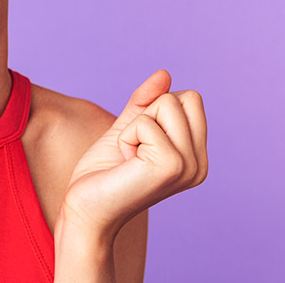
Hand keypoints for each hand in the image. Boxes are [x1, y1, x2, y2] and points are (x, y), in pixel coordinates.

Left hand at [57, 70, 207, 237]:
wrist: (84, 210)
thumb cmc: (103, 174)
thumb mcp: (127, 129)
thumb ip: (145, 102)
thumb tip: (164, 73)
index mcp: (196, 156)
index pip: (190, 99)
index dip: (154, 110)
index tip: (138, 142)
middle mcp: (199, 164)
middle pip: (181, 98)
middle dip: (147, 115)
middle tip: (133, 149)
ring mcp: (189, 166)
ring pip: (166, 104)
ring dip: (134, 127)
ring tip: (128, 157)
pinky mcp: (170, 166)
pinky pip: (145, 122)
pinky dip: (126, 138)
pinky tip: (124, 164)